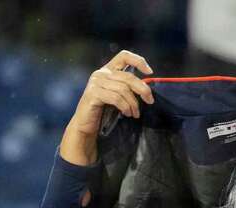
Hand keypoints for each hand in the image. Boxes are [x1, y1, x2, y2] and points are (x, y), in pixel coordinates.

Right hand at [60, 50, 154, 164]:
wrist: (86, 124)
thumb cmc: (103, 110)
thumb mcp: (117, 94)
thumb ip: (127, 87)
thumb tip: (146, 89)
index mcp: (108, 69)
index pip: (124, 56)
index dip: (138, 61)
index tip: (150, 72)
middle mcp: (101, 73)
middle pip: (128, 76)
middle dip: (142, 89)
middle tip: (150, 101)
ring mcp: (96, 82)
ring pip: (123, 89)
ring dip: (133, 103)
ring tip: (135, 113)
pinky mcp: (93, 94)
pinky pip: (116, 98)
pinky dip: (125, 106)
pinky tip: (127, 113)